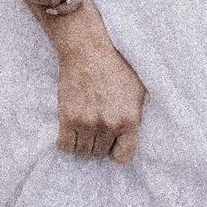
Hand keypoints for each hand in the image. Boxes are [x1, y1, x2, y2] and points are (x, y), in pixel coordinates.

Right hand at [50, 6, 143, 162]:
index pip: (124, 157)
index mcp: (130, 120)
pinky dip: (67, 141)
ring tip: (85, 125)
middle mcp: (109, 125)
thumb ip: (139, 114)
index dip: (118, 150)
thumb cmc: (116, 65)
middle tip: (96, 126)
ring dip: (83, 141)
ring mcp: (87, 123)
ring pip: (83, 150)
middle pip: (101, 152)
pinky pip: (65, 145)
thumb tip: (141, 133)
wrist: (88, 49)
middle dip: (99, 142)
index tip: (113, 142)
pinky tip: (71, 128)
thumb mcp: (139, 89)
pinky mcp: (67, 118)